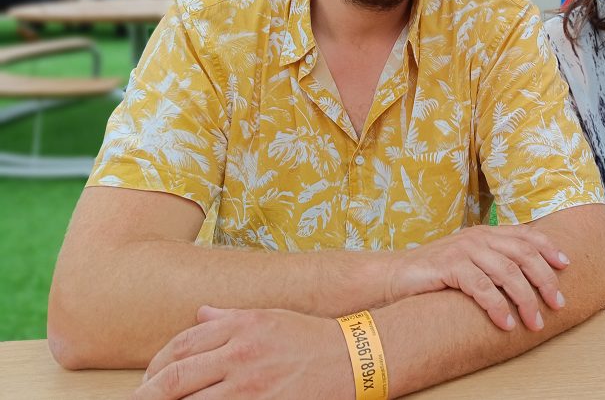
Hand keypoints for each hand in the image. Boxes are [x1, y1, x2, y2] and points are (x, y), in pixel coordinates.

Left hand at [133, 306, 349, 399]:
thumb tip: (200, 315)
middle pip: (175, 379)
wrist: (355, 359)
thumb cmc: (312, 338)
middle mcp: (241, 354)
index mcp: (240, 327)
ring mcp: (250, 386)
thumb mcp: (270, 317)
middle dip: (148, 395)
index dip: (155, 366)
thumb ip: (230, 317)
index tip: (147, 381)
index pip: (181, 346)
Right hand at [386, 224, 569, 332]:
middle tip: (558, 304)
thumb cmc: (437, 273)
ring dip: (525, 300)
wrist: (396, 276)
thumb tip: (529, 279)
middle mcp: (478, 237)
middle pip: (523, 255)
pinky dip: (498, 307)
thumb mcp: (470, 261)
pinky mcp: (449, 266)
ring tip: (534, 323)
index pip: (526, 236)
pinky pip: (482, 287)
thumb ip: (495, 262)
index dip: (549, 248)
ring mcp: (464, 250)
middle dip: (545, 280)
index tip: (566, 266)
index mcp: (486, 233)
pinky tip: (506, 323)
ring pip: (507, 272)